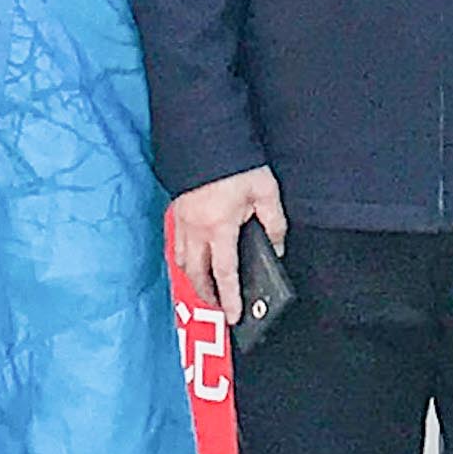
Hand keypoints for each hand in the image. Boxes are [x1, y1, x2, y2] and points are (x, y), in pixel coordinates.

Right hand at [166, 167, 284, 323]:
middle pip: (197, 275)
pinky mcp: (176, 211)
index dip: (229, 298)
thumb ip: (274, 224)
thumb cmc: (238, 164)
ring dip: (194, 278)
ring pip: (183, 262)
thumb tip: (277, 248)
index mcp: (219, 227)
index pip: (224, 274)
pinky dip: (185, 258)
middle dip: (207, 295)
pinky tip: (194, 259)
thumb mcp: (266, 192)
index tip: (233, 316)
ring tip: (207, 286)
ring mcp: (182, 221)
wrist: (207, 137)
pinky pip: (176, 244)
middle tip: (220, 305)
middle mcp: (196, 229)